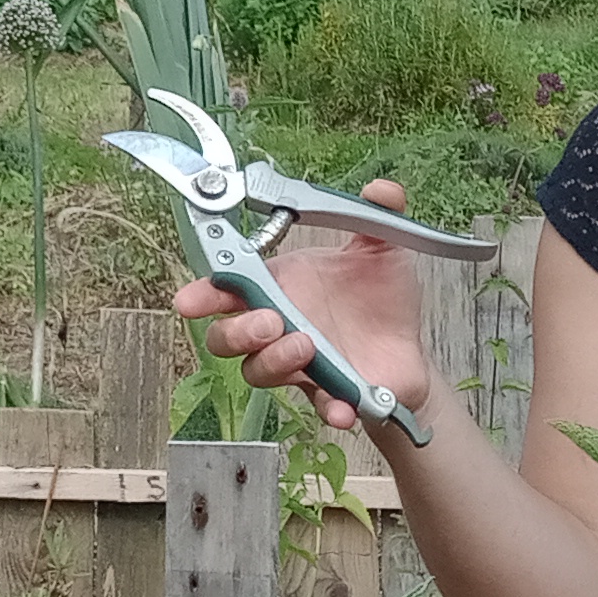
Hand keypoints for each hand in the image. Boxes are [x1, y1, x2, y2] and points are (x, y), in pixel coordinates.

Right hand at [166, 177, 434, 433]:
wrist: (407, 351)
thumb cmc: (380, 301)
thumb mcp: (382, 250)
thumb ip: (378, 218)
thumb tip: (383, 190)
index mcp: (281, 286)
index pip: (227, 289)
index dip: (202, 294)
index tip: (190, 299)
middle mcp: (280, 326)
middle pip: (226, 337)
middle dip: (236, 330)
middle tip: (268, 320)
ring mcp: (299, 363)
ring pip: (257, 371)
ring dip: (273, 360)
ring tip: (306, 345)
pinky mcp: (327, 393)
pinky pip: (316, 405)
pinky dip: (326, 406)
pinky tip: (340, 405)